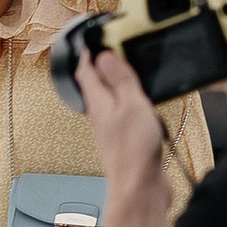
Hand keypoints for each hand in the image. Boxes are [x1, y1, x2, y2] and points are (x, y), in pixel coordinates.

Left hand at [77, 50, 162, 190]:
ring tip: (124, 68)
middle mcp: (101, 115)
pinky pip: (124, 112)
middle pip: (95, 84)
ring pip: (110, 98)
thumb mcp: (131, 104)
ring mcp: (112, 127)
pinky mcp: (126, 138)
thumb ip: (119, 80)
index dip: (88, 53)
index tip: (92, 39)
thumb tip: (104, 56)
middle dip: (101, 66)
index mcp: (98, 103)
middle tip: (109, 49)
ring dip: (115, 82)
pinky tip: (140, 101)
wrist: (140, 187)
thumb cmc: (133, 151)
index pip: (85, 72)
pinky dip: (129, 99)